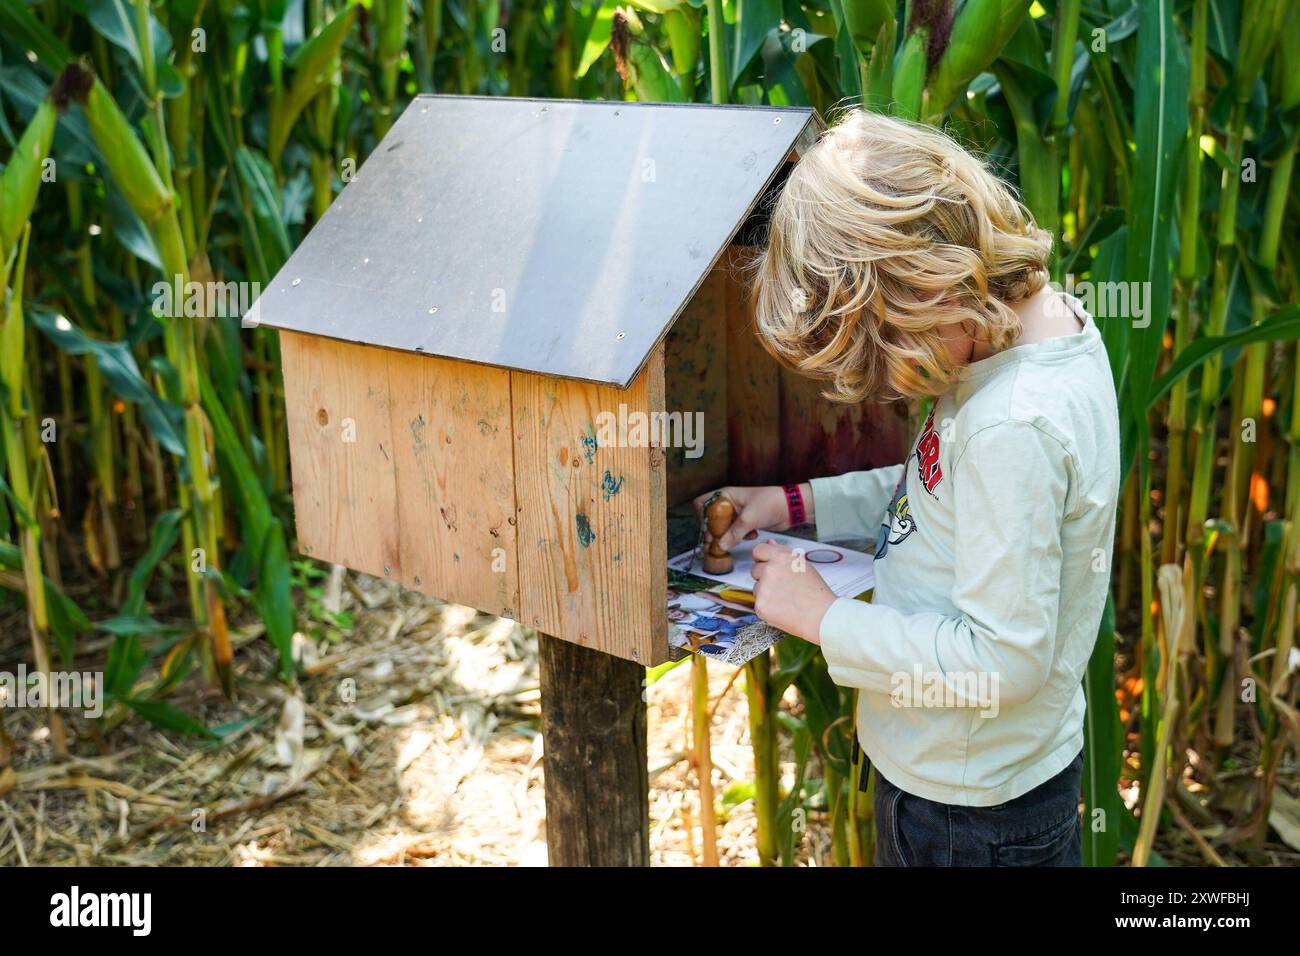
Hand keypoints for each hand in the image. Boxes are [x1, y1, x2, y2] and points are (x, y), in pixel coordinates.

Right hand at [691, 484, 812, 551]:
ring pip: (724, 528)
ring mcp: (738, 512)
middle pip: (712, 519)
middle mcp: (730, 503)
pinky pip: (736, 532)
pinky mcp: (747, 522)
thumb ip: (733, 534)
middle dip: (716, 532)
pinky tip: (752, 535)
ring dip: (730, 536)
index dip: (703, 517)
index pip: (703, 504)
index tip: (708, 529)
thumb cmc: (770, 503)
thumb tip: (720, 546)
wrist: (791, 507)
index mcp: (726, 495)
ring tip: (736, 541)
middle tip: (718, 543)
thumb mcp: (749, 519)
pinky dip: (741, 536)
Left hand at [749, 539, 836, 643]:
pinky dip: (767, 606)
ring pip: (756, 588)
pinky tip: (783, 608)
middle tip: (784, 586)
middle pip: (755, 570)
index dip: (762, 558)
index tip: (767, 565)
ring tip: (786, 598)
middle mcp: (770, 570)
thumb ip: (782, 552)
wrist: (822, 616)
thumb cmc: (815, 592)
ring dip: (766, 592)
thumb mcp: (802, 565)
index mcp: (782, 558)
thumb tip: (769, 542)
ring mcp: (764, 588)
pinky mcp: (761, 605)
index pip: (758, 550)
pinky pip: (759, 603)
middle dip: (765, 577)